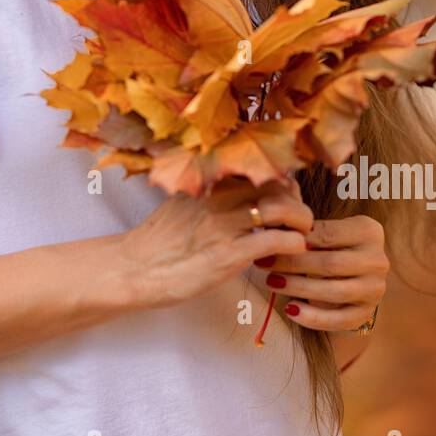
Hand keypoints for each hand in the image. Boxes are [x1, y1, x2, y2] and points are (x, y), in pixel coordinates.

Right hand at [119, 174, 313, 310]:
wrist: (132, 268)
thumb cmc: (156, 241)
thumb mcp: (182, 202)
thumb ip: (210, 192)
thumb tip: (237, 190)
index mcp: (207, 181)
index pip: (258, 166)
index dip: (281, 179)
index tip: (288, 193)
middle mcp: (217, 196)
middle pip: (275, 183)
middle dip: (296, 199)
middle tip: (300, 216)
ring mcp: (223, 225)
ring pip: (281, 208)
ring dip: (301, 220)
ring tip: (302, 232)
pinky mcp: (227, 255)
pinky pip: (273, 240)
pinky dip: (292, 243)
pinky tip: (293, 248)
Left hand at [256, 214, 387, 331]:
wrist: (351, 275)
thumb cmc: (329, 246)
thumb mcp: (324, 231)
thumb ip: (306, 229)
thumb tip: (270, 227)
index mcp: (369, 231)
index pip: (327, 234)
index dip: (296, 239)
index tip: (268, 240)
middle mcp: (377, 260)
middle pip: (330, 264)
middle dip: (292, 265)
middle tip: (264, 264)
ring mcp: (375, 289)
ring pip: (334, 291)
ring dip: (298, 288)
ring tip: (272, 282)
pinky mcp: (367, 313)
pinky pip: (339, 320)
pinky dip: (313, 317)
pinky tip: (290, 309)